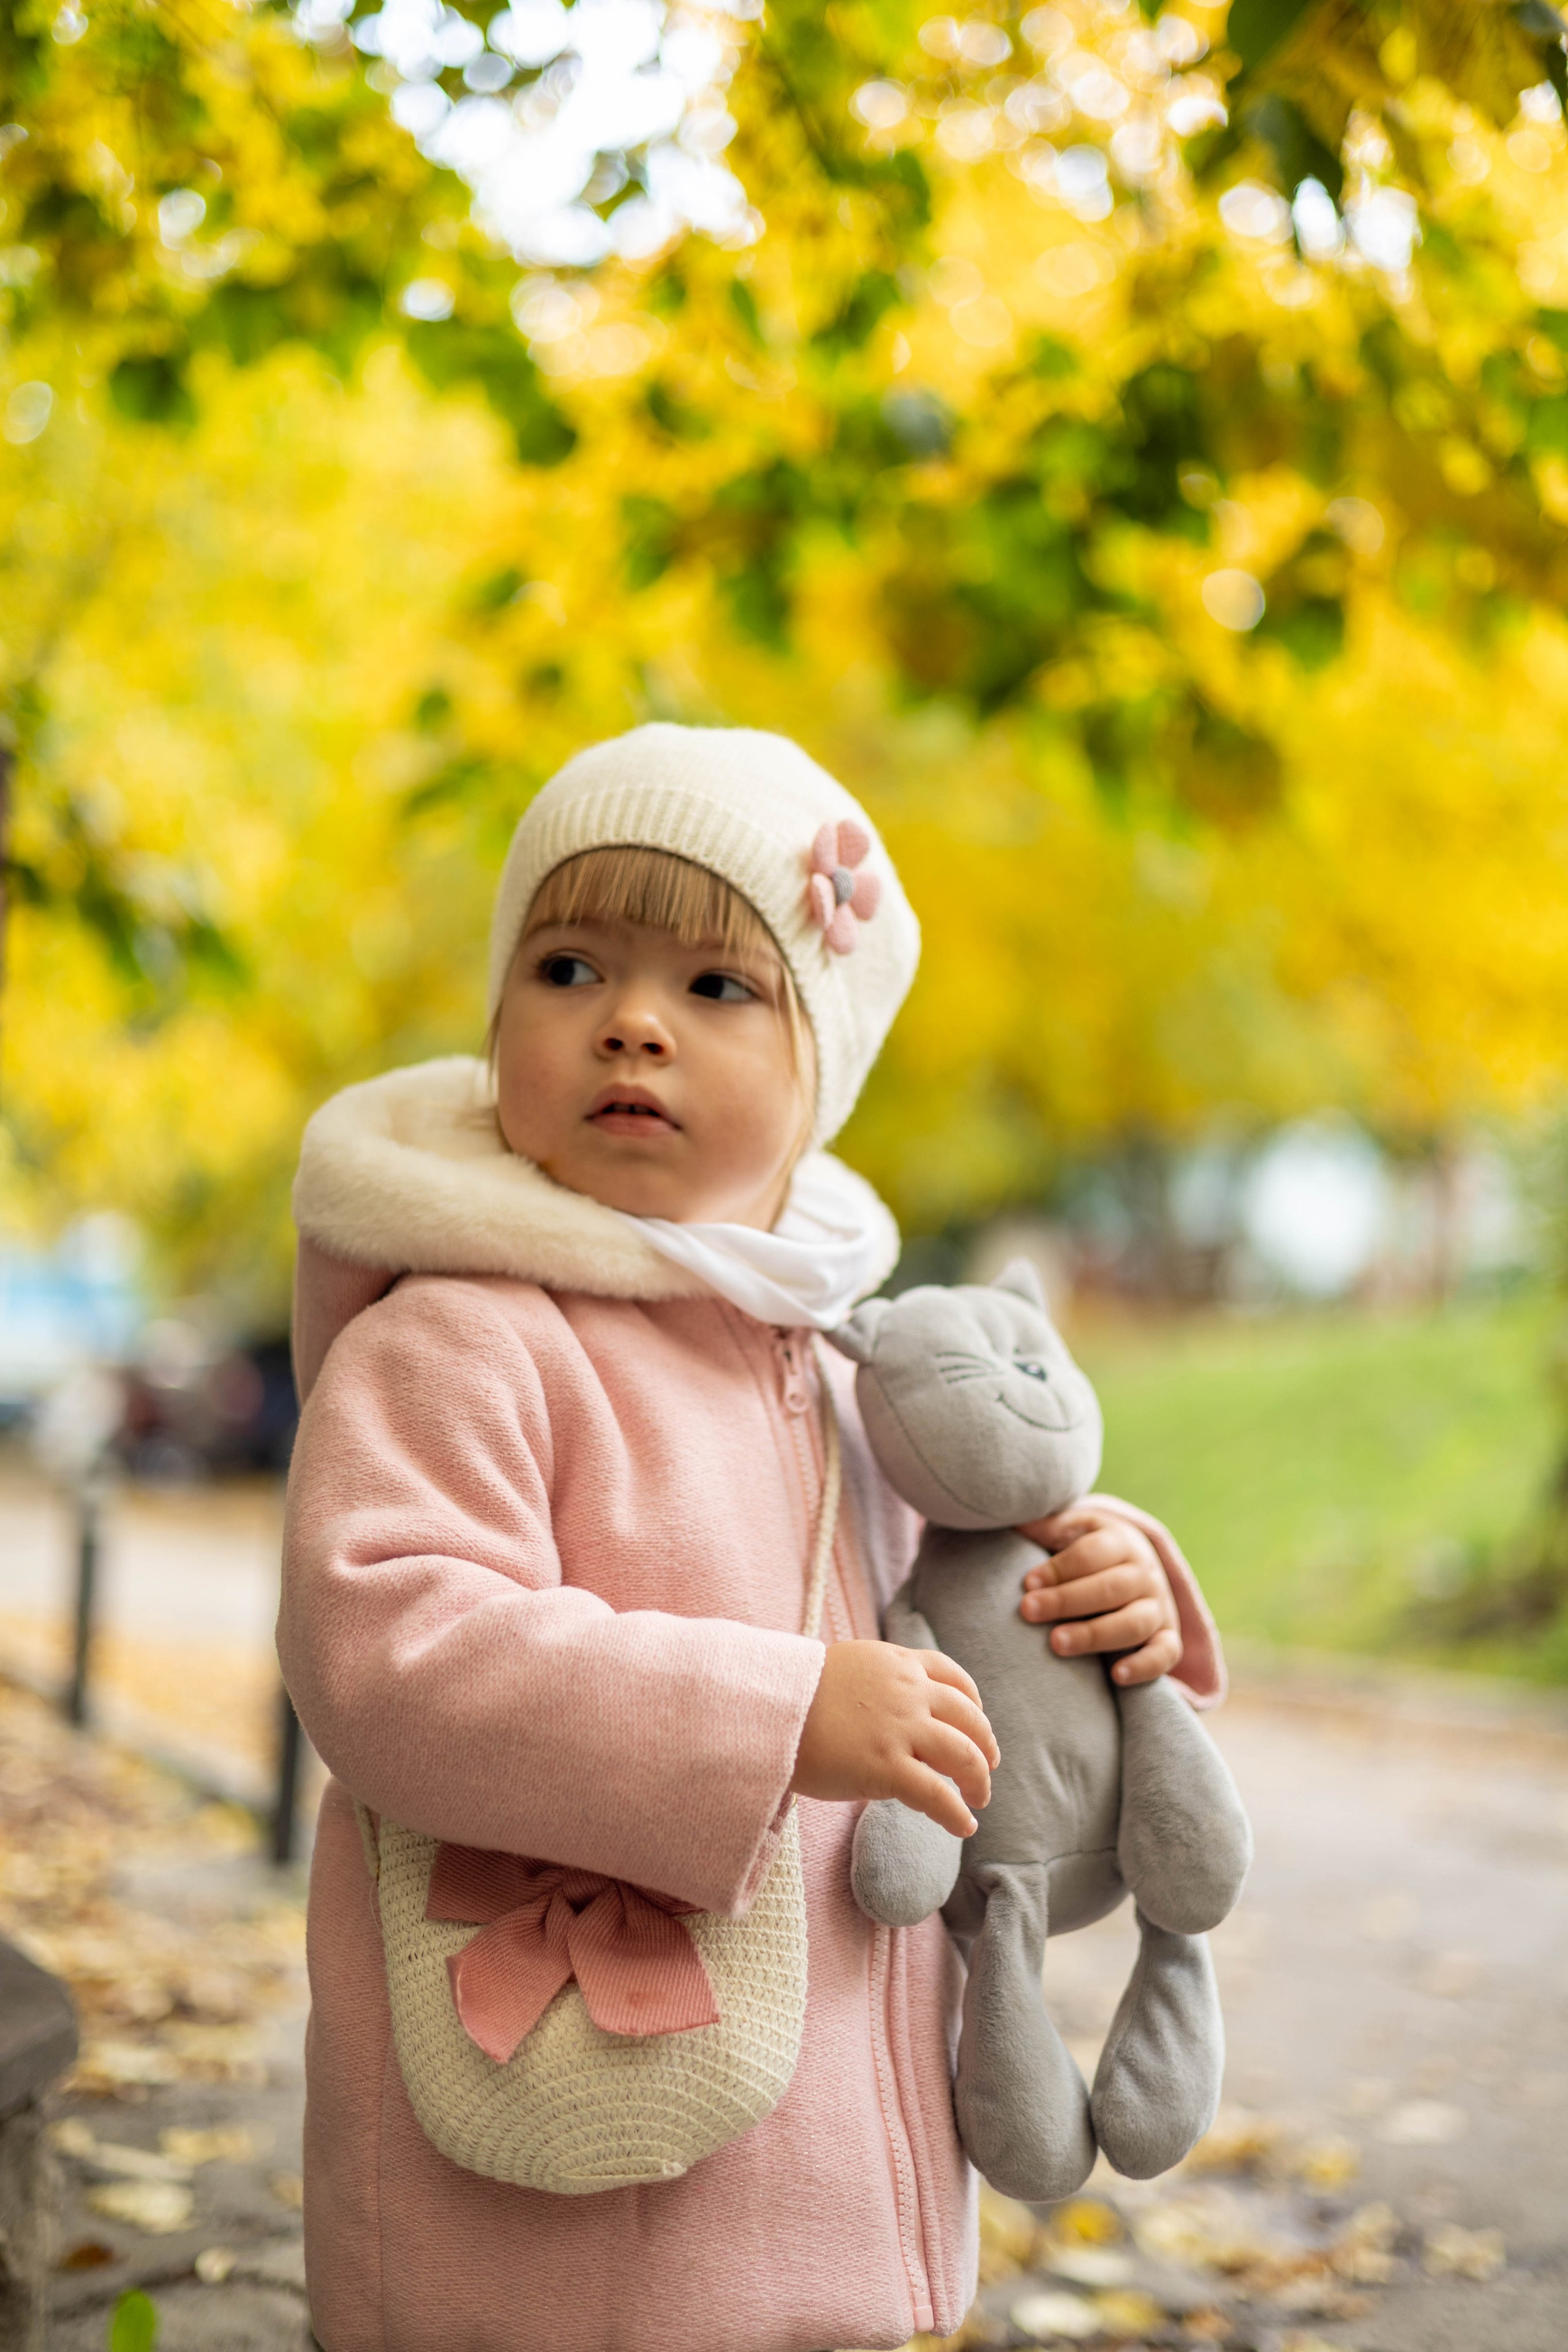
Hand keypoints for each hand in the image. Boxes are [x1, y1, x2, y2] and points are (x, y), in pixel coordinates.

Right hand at [790, 1640, 999, 1837]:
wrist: (769, 1707)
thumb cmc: (796, 1693)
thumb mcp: (849, 1668)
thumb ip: (880, 1685)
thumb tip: (893, 1716)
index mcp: (899, 1663)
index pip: (954, 1678)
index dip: (974, 1704)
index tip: (976, 1723)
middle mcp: (910, 1692)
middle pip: (970, 1719)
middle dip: (985, 1746)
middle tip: (986, 1767)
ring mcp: (902, 1730)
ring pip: (965, 1756)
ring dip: (979, 1780)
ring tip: (978, 1800)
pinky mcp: (888, 1767)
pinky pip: (938, 1795)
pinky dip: (958, 1814)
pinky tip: (964, 1825)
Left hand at [1017, 1505, 1181, 1686]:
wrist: (1133, 1569)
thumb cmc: (1089, 1551)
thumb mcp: (1072, 1530)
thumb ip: (1046, 1527)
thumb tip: (1012, 1517)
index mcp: (1121, 1540)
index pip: (1092, 1553)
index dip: (1059, 1568)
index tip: (1027, 1583)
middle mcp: (1145, 1573)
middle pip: (1111, 1587)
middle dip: (1067, 1600)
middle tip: (1028, 1610)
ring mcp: (1160, 1606)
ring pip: (1134, 1622)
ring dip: (1095, 1634)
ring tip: (1056, 1643)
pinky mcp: (1168, 1638)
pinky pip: (1165, 1654)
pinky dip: (1145, 1666)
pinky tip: (1116, 1676)